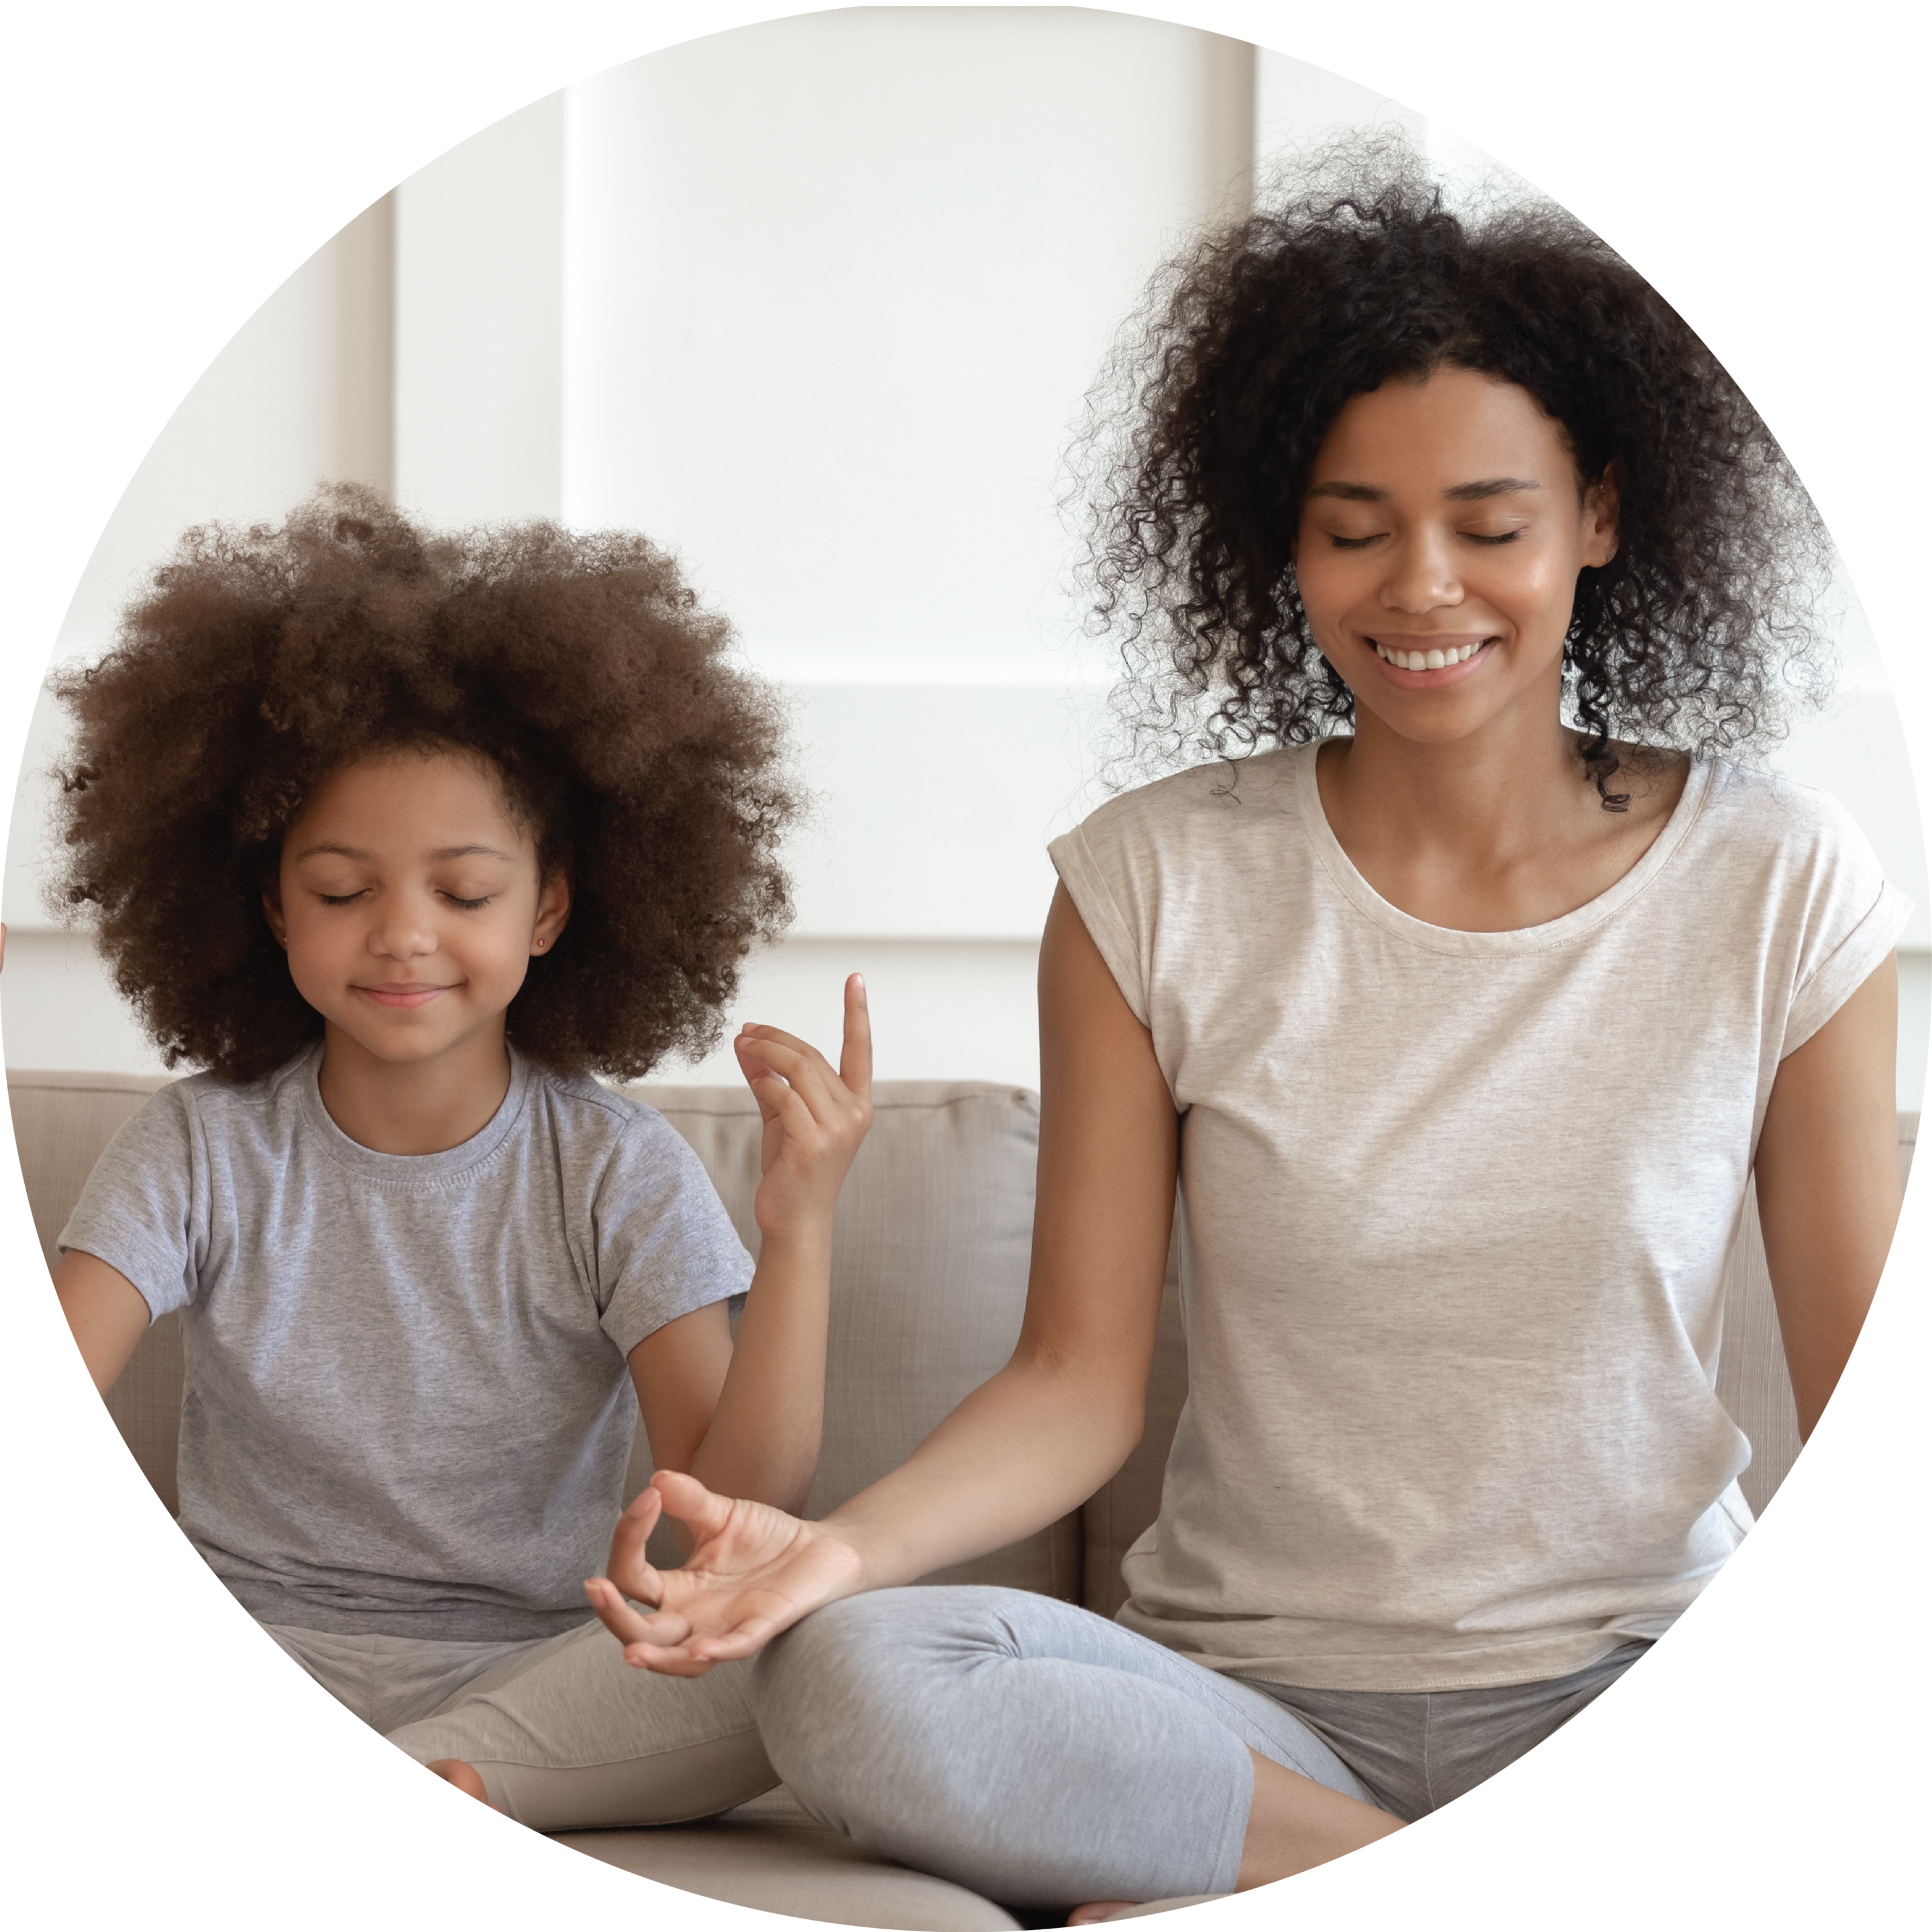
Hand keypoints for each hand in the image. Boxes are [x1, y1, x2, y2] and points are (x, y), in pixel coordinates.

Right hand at [584, 1469, 866, 1674]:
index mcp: (677, 1589)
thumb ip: (690, 1500)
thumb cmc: (765, 1537)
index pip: (634, 1577)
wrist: (820, 1548)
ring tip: (631, 1651)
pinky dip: (720, 1649)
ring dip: (658, 1657)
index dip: (630, 1539)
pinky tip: (703, 1647)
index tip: (645, 1499)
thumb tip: (656, 1479)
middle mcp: (694, 1616)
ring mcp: (726, 1627)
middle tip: (596, 1587)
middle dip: (615, 1615)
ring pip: (682, 1658)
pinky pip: (739, 1646)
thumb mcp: (722, 1513)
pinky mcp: (764, 1626)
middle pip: (640, 1631)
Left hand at [734, 973, 872, 1241]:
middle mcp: (854, 1113)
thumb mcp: (781, 1117)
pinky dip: (765, 1082)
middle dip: (776, 1037)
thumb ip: (769, 1078)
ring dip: (765, 1051)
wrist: (793, 1220)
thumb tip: (746, 1042)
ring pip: (799, 1069)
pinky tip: (754, 1079)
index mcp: (856, 1104)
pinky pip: (784, 1096)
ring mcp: (837, 1129)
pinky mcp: (814, 1142)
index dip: (857, 1013)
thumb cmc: (792, 1169)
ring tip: (742, 1044)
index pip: (860, 1049)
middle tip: (747, 1030)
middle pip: (812, 1056)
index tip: (855, 979)